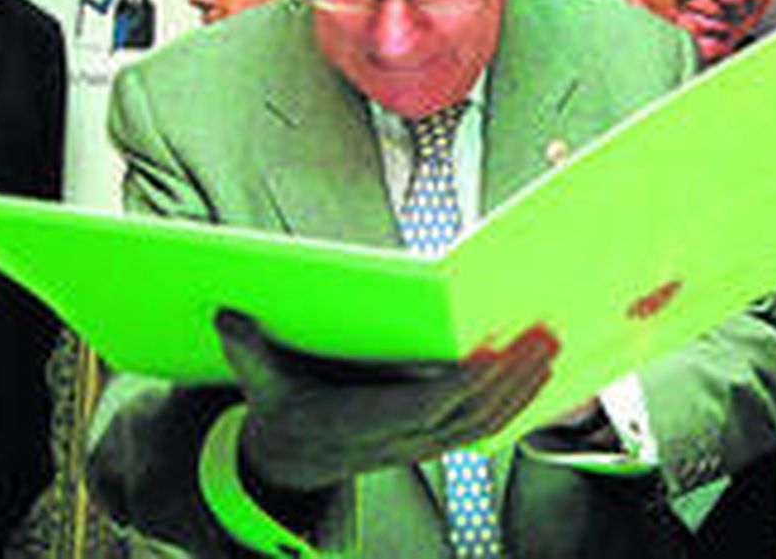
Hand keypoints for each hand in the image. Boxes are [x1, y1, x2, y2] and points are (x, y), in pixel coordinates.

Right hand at [216, 309, 558, 492]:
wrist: (292, 461)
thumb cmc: (284, 411)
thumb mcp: (261, 384)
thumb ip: (249, 351)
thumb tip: (226, 314)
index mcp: (361, 424)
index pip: (417, 408)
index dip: (449, 387)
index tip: (478, 359)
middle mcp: (399, 439)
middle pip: (466, 413)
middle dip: (506, 379)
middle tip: (539, 337)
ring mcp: (422, 443)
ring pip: (483, 423)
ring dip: (521, 389)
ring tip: (550, 347)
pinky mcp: (435, 440)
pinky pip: (484, 427)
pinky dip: (515, 403)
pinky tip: (539, 374)